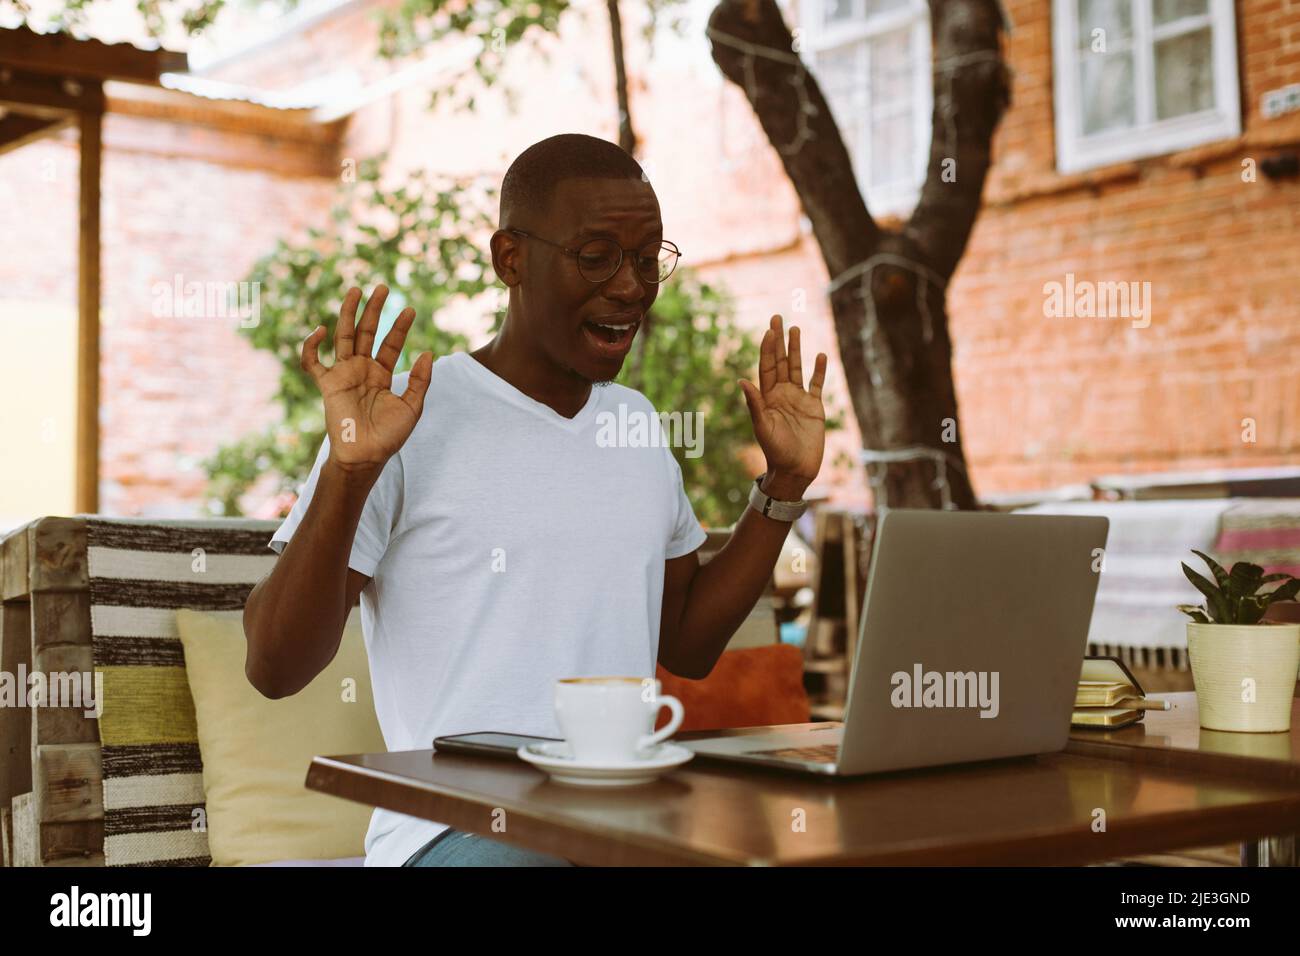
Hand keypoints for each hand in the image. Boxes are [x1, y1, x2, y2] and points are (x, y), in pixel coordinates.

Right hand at [300, 285, 432, 474]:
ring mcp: (343, 375)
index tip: (410, 309)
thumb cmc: (389, 436)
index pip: (390, 343)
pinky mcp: (327, 384)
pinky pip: (313, 362)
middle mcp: (361, 370)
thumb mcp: (412, 407)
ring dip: (348, 313)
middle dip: (373, 310)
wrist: (366, 456)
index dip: (400, 326)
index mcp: (381, 374)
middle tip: (382, 287)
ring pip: (343, 337)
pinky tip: (321, 330)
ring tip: (356, 290)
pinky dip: (312, 345)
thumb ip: (420, 380)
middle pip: (366, 332)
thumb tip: (428, 353)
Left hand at [738, 315, 827, 496]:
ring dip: (797, 349)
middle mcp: (782, 394)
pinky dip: (819, 371)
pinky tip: (820, 356)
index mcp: (768, 397)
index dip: (768, 349)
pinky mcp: (814, 407)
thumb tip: (741, 381)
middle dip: (779, 340)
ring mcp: (799, 399)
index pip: (767, 367)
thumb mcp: (763, 427)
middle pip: (781, 361)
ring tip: (795, 328)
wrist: (795, 470)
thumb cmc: (776, 452)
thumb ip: (755, 404)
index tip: (768, 331)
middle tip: (777, 317)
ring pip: (797, 368)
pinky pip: (817, 384)